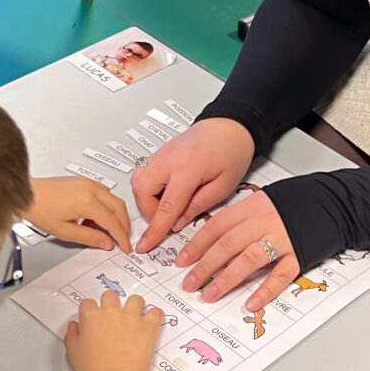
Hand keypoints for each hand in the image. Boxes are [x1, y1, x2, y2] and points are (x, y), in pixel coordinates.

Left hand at [27, 177, 130, 252]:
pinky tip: (97, 217)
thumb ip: (89, 238)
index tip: (125, 246)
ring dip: (116, 215)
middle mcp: (91, 188)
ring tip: (108, 231)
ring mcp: (88, 182)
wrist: (26, 194)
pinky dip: (108, 206)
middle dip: (124, 225)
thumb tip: (106, 243)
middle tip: (123, 239)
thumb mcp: (64, 231)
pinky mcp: (84, 181)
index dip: (121, 236)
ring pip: (114, 199)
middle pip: (119, 208)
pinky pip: (105, 193)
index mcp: (87, 201)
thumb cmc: (39, 209)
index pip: (112, 221)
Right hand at [64, 291, 163, 370]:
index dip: (90, 309)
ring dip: (135, 305)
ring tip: (135, 313)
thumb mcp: (73, 354)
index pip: (88, 303)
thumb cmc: (95, 370)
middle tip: (113, 313)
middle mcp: (111, 313)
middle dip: (111, 302)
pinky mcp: (147, 327)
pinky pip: (156, 312)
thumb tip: (73, 326)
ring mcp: (130, 318)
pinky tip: (153, 319)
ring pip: (135, 299)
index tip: (93, 315)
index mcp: (91, 318)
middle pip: (110, 295)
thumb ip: (71, 336)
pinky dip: (156, 314)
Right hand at [132, 118, 254, 252]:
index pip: (166, 206)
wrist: (231, 126)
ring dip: (147, 199)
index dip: (155, 230)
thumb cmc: (233, 150)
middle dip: (148, 211)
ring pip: (137, 181)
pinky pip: (143, 173)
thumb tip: (176, 224)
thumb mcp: (223, 186)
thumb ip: (198, 207)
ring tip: (169, 205)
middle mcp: (169, 158)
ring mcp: (161, 153)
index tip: (145, 244)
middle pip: (141, 190)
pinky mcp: (159, 153)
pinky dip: (149, 188)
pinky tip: (167, 192)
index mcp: (188, 167)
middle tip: (166, 219)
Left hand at [175, 191, 298, 311]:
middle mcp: (264, 222)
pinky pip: (280, 275)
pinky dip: (265, 290)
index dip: (196, 245)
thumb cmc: (298, 201)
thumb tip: (216, 239)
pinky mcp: (300, 254)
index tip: (182, 261)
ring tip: (211, 294)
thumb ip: (242, 218)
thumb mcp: (264, 201)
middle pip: (228, 245)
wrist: (335, 201)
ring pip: (249, 259)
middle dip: (205, 266)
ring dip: (227, 279)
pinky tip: (251, 303)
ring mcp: (283, 238)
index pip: (216, 227)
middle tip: (190, 283)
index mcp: (252, 207)